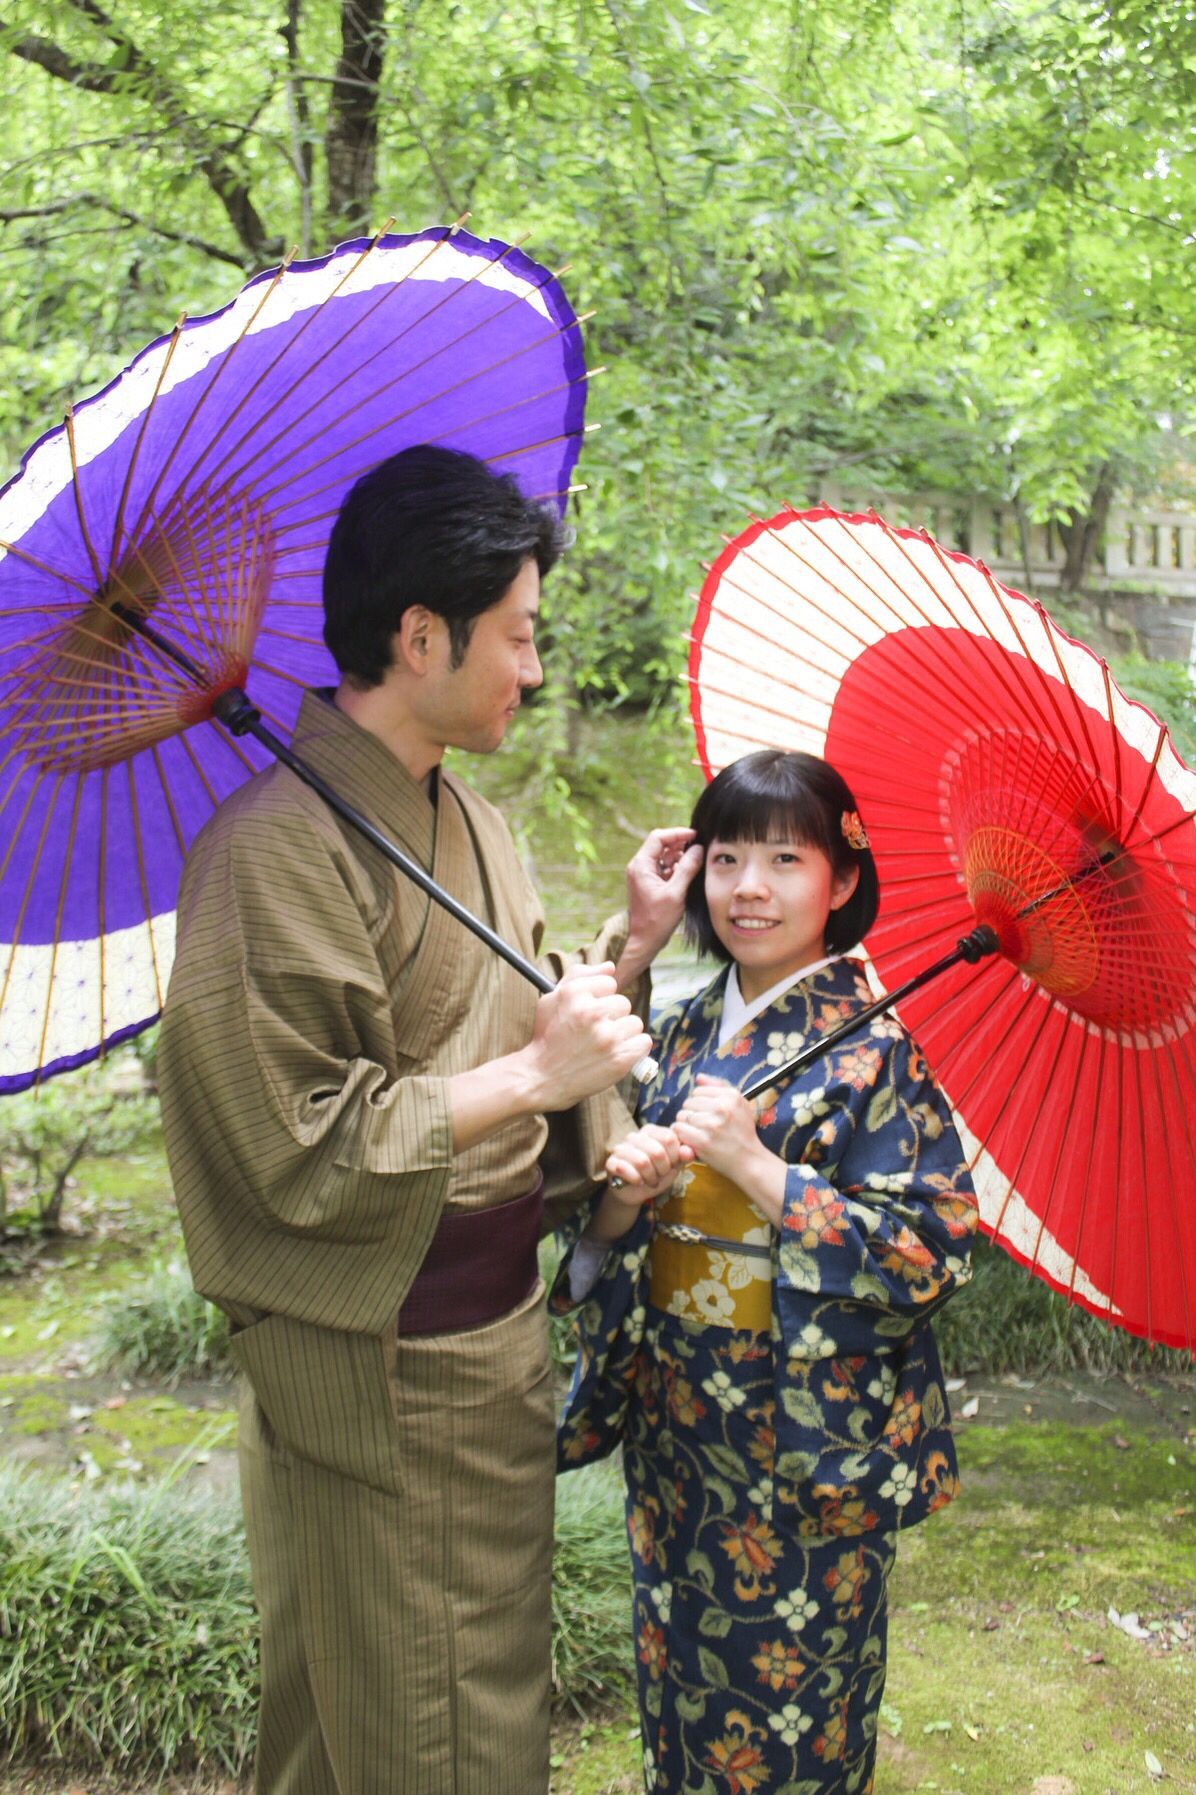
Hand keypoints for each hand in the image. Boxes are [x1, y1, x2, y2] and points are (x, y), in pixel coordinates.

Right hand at [523, 962, 652, 1111]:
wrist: (541, 1079)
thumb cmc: (547, 1037)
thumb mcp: (552, 1000)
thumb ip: (580, 976)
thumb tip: (611, 966)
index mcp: (574, 993)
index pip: (610, 983)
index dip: (599, 999)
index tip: (587, 1014)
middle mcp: (591, 1012)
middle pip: (624, 1003)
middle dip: (612, 1017)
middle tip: (593, 1033)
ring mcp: (607, 1037)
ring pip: (635, 1023)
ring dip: (623, 1034)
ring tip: (603, 1046)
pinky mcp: (620, 1058)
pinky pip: (644, 1042)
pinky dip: (634, 1050)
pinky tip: (615, 1055)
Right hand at [605, 1122, 692, 1199]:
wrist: (635, 1192)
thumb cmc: (656, 1174)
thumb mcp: (673, 1166)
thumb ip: (682, 1157)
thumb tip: (689, 1151)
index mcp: (651, 1131)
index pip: (669, 1137)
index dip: (674, 1156)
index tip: (671, 1165)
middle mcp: (635, 1136)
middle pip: (657, 1151)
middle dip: (663, 1169)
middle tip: (660, 1175)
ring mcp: (621, 1148)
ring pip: (643, 1162)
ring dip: (651, 1177)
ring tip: (650, 1180)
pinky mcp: (611, 1162)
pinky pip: (626, 1170)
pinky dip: (636, 1180)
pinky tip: (637, 1182)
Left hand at [618, 828, 704, 983]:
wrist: (643, 940)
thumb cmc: (657, 920)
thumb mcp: (676, 893)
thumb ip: (687, 869)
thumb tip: (699, 849)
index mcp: (641, 865)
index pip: (658, 837)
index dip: (678, 834)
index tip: (695, 836)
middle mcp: (639, 866)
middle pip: (660, 844)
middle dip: (680, 844)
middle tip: (698, 848)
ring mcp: (643, 874)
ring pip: (662, 855)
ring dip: (679, 856)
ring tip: (695, 862)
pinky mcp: (648, 882)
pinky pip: (662, 867)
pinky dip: (675, 867)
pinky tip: (687, 873)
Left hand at [673, 1075, 762, 1182]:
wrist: (749, 1160)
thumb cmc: (743, 1132)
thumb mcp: (740, 1104)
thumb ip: (719, 1087)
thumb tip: (698, 1077)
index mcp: (731, 1096)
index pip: (698, 1091)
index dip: (699, 1103)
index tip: (706, 1113)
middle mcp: (721, 1107)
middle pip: (688, 1102)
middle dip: (691, 1113)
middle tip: (701, 1125)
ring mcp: (711, 1124)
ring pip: (681, 1115)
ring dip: (685, 1124)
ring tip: (696, 1132)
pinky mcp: (702, 1141)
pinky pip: (679, 1129)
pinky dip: (681, 1134)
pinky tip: (690, 1139)